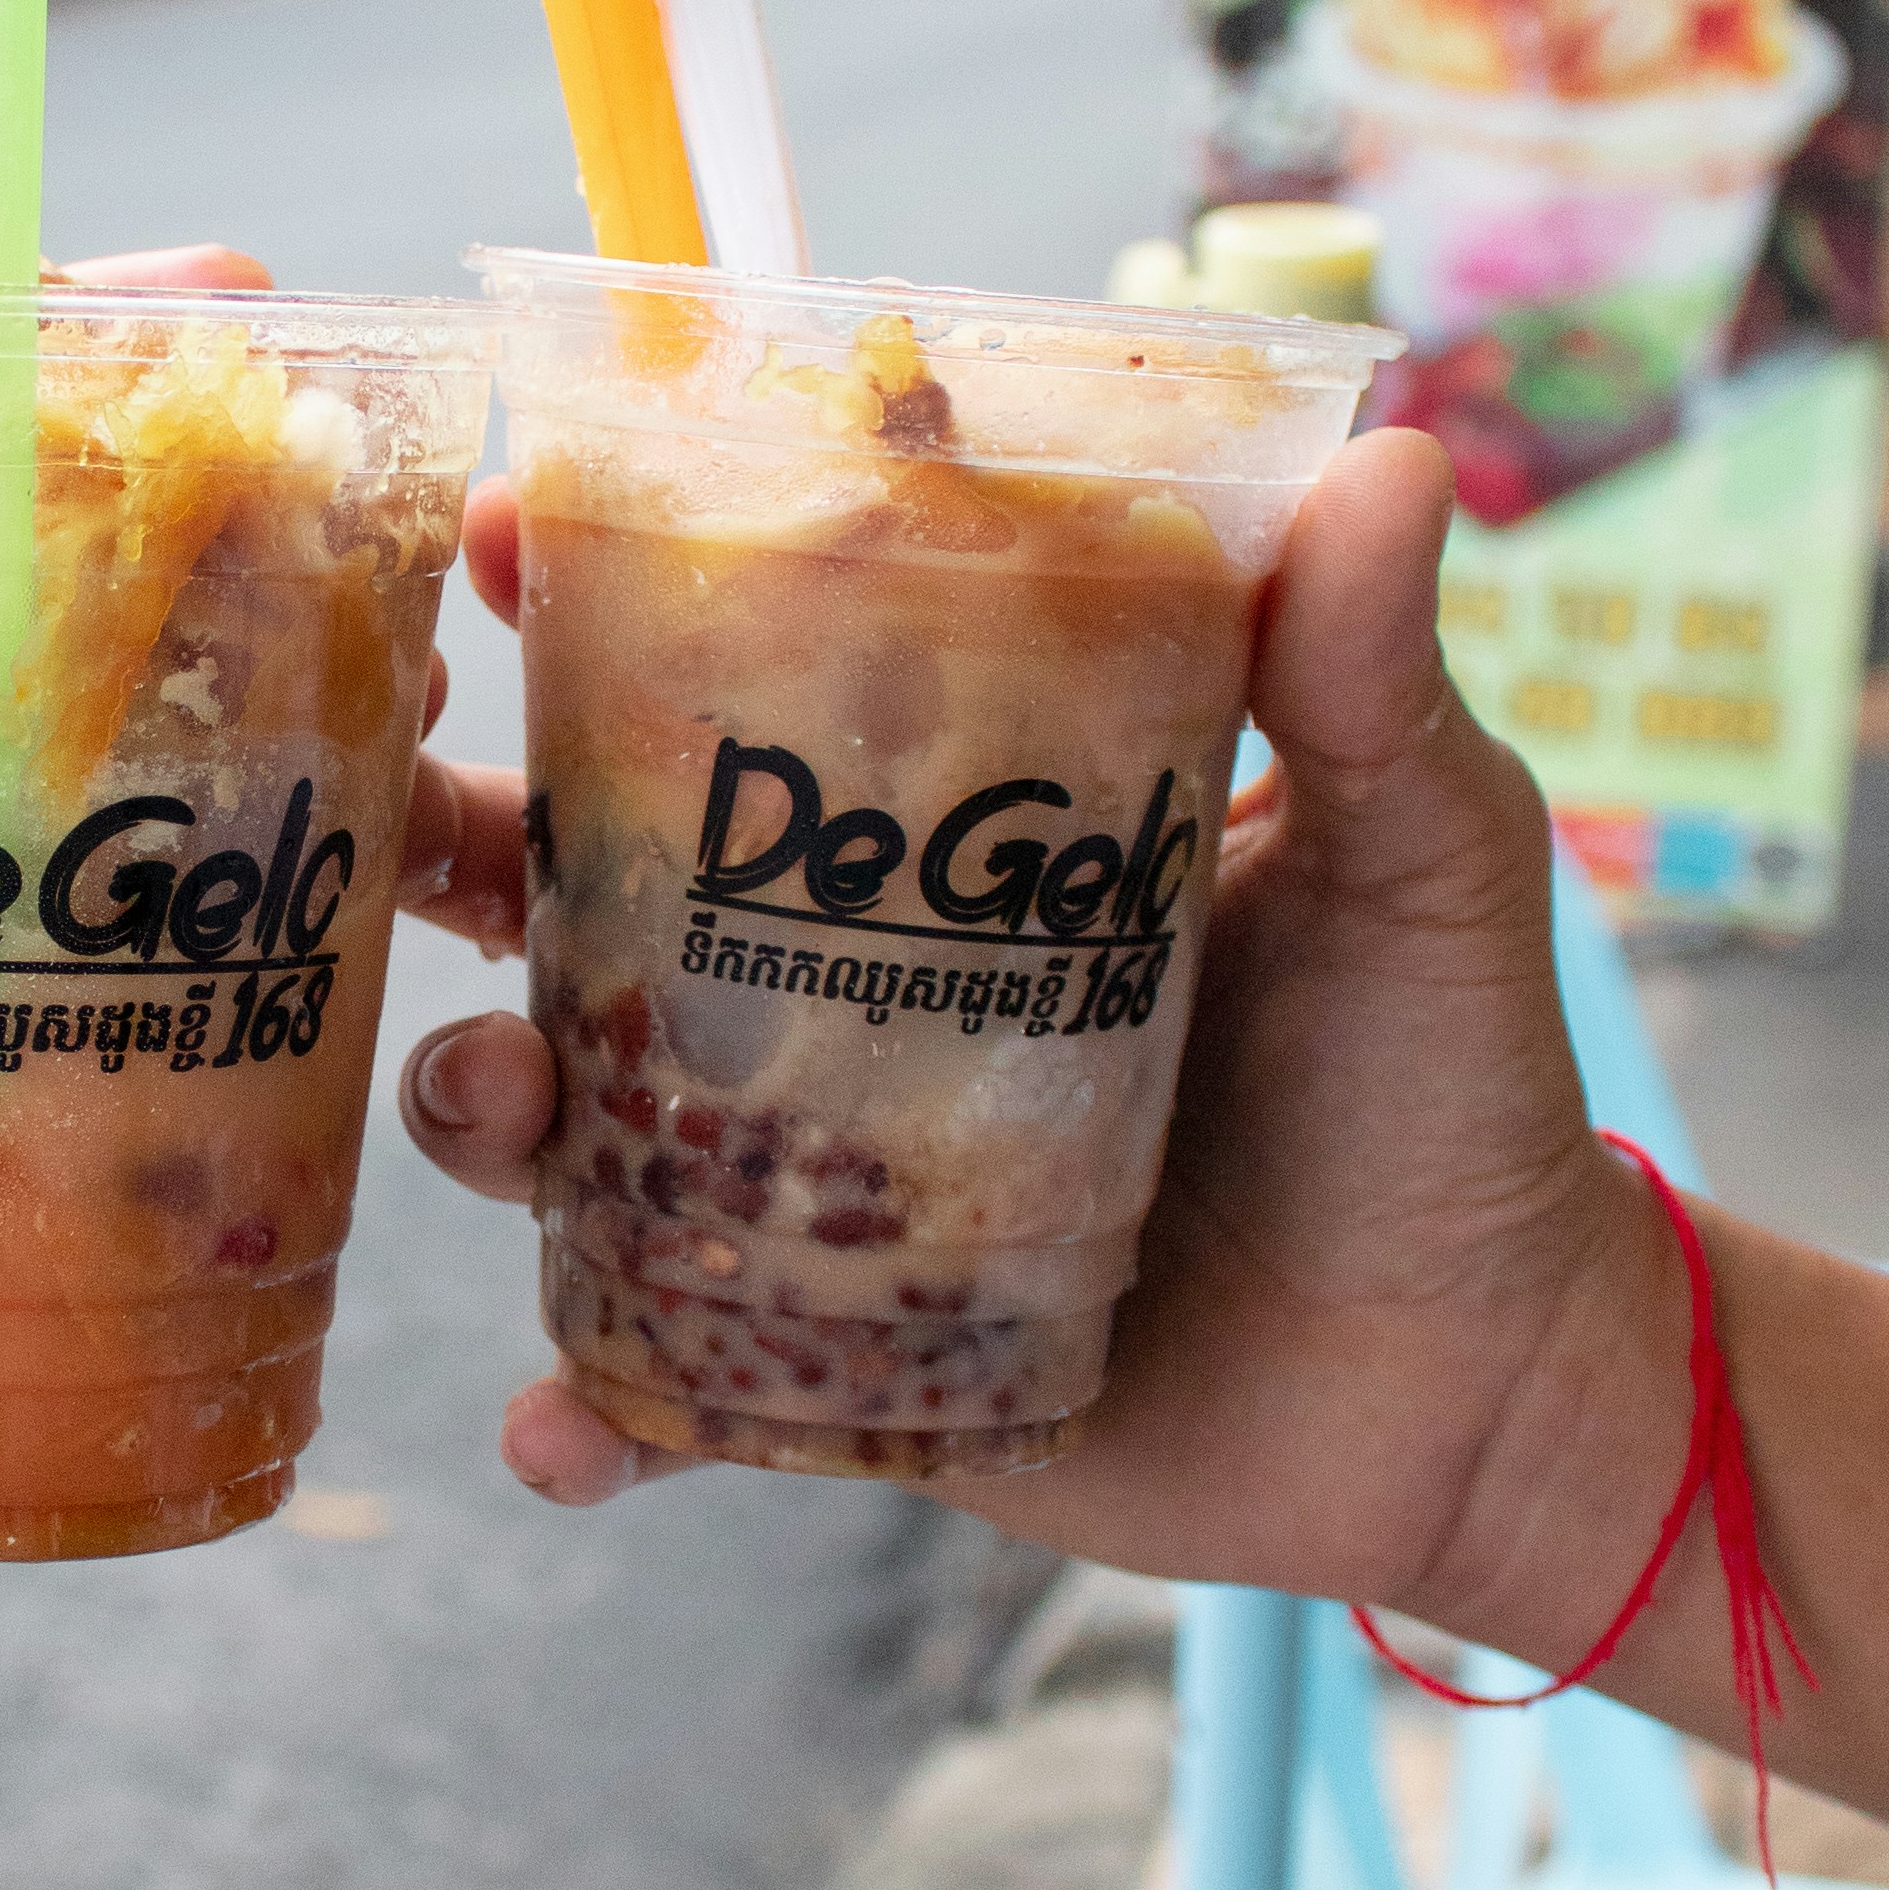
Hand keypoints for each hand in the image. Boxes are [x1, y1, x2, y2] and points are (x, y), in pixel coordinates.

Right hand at [392, 436, 1677, 1639]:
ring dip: (482, 1107)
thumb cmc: (1451, 1091)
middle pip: (591, 891)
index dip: (598, 590)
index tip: (493, 524)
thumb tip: (1393, 462)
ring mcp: (819, 1178)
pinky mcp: (831, 1362)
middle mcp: (844, 989)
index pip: (743, 672)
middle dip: (460, 849)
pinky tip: (553, 1427)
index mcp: (944, 831)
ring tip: (494, 1108)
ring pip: (578, 1124)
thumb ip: (1374, 681)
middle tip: (401, 832)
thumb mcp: (1421, 858)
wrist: (1486, 1395)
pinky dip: (583, 1412)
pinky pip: (664, 1383)